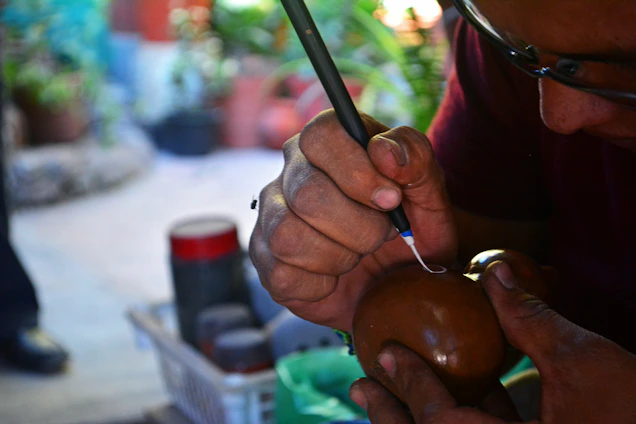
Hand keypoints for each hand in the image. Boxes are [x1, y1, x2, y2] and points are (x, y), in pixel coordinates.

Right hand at [249, 110, 456, 329]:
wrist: (400, 279)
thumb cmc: (412, 227)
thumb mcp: (430, 191)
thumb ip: (416, 158)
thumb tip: (383, 149)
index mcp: (327, 142)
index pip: (320, 136)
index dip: (357, 171)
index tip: (391, 200)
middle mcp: (291, 173)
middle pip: (308, 194)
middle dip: (359, 226)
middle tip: (383, 235)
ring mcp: (272, 216)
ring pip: (287, 235)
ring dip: (339, 256)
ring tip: (358, 255)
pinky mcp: (266, 260)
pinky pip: (283, 274)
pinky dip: (322, 284)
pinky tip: (336, 278)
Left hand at [349, 260, 635, 422]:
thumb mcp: (583, 360)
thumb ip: (529, 319)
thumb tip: (495, 272)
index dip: (408, 385)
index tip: (381, 353)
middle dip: (392, 414)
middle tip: (361, 385)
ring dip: (422, 413)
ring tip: (394, 382)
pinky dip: (464, 414)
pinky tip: (455, 389)